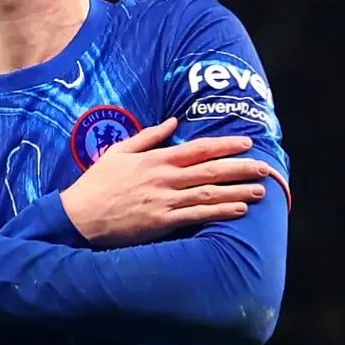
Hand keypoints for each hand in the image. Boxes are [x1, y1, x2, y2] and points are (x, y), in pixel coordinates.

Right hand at [60, 118, 272, 246]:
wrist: (80, 216)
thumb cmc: (97, 183)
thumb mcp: (119, 151)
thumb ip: (149, 137)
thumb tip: (172, 122)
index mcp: (155, 159)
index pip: (197, 149)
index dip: (224, 145)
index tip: (246, 143)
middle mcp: (164, 178)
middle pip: (210, 170)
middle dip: (240, 167)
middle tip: (264, 167)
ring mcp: (164, 201)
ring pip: (208, 193)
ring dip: (236, 191)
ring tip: (259, 190)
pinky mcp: (162, 222)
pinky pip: (197, 216)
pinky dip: (219, 212)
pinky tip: (238, 210)